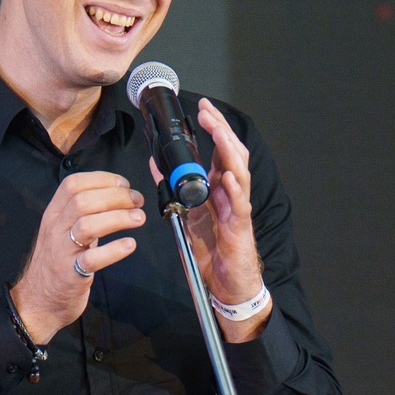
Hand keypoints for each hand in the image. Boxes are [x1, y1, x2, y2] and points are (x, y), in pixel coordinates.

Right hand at [10, 171, 145, 343]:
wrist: (38, 301)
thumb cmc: (57, 263)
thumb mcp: (64, 231)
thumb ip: (83, 213)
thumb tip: (117, 195)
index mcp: (54, 213)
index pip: (73, 184)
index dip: (102, 179)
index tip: (125, 185)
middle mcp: (55, 228)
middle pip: (83, 201)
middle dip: (115, 196)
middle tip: (137, 202)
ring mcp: (62, 251)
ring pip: (87, 225)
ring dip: (118, 218)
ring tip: (139, 218)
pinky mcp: (71, 274)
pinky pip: (92, 259)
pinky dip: (113, 250)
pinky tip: (129, 245)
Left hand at [152, 99, 268, 341]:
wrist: (227, 285)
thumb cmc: (212, 252)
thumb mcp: (184, 215)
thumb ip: (172, 190)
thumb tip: (154, 165)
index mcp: (218, 190)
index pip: (219, 151)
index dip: (213, 129)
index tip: (202, 110)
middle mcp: (231, 194)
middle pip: (232, 154)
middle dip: (221, 130)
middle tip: (207, 112)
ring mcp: (238, 208)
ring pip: (240, 172)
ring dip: (229, 150)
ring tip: (219, 132)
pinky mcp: (240, 227)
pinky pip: (239, 204)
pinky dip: (234, 188)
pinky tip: (226, 176)